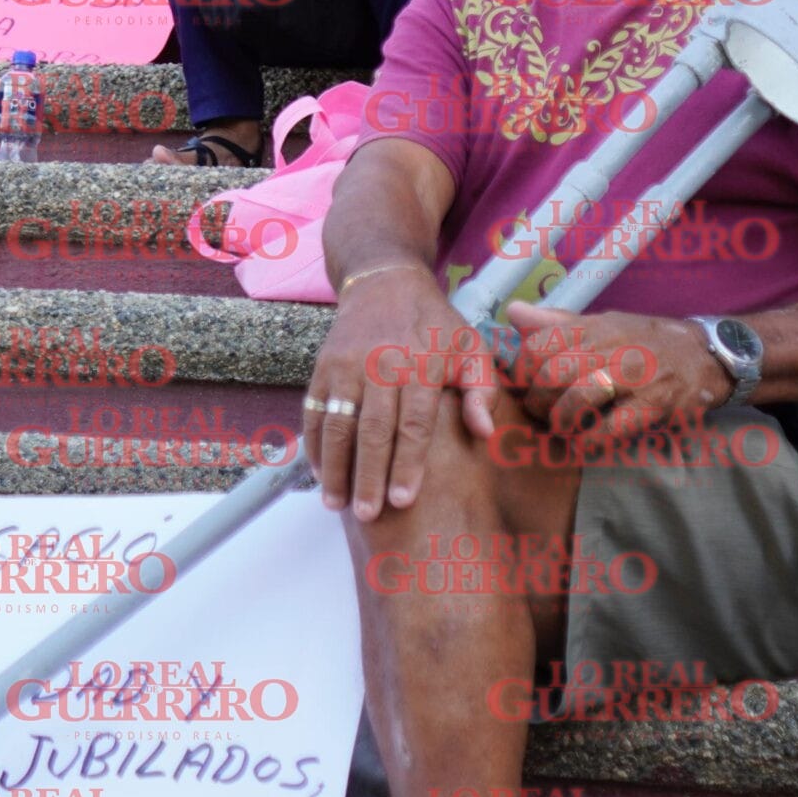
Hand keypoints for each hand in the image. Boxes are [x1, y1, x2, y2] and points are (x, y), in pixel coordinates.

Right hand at [303, 271, 494, 520]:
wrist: (385, 280)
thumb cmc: (435, 324)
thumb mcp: (471, 347)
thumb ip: (483, 390)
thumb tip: (484, 432)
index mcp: (421, 364)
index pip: (414, 424)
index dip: (408, 464)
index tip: (404, 500)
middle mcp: (380, 365)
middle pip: (372, 430)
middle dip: (368, 476)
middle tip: (369, 515)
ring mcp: (346, 366)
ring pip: (337, 424)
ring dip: (335, 467)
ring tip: (337, 505)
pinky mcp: (323, 367)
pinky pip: (313, 411)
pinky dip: (314, 446)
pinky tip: (321, 475)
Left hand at [497, 301, 730, 446]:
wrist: (707, 355)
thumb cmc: (647, 341)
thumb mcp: (604, 323)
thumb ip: (557, 323)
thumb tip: (512, 312)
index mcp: (592, 327)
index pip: (536, 346)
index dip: (523, 374)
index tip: (527, 388)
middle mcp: (610, 346)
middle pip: (551, 375)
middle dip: (538, 402)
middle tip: (542, 415)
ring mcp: (633, 375)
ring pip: (576, 399)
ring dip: (562, 423)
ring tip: (563, 430)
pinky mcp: (653, 404)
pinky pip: (609, 429)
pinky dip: (590, 443)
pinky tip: (587, 446)